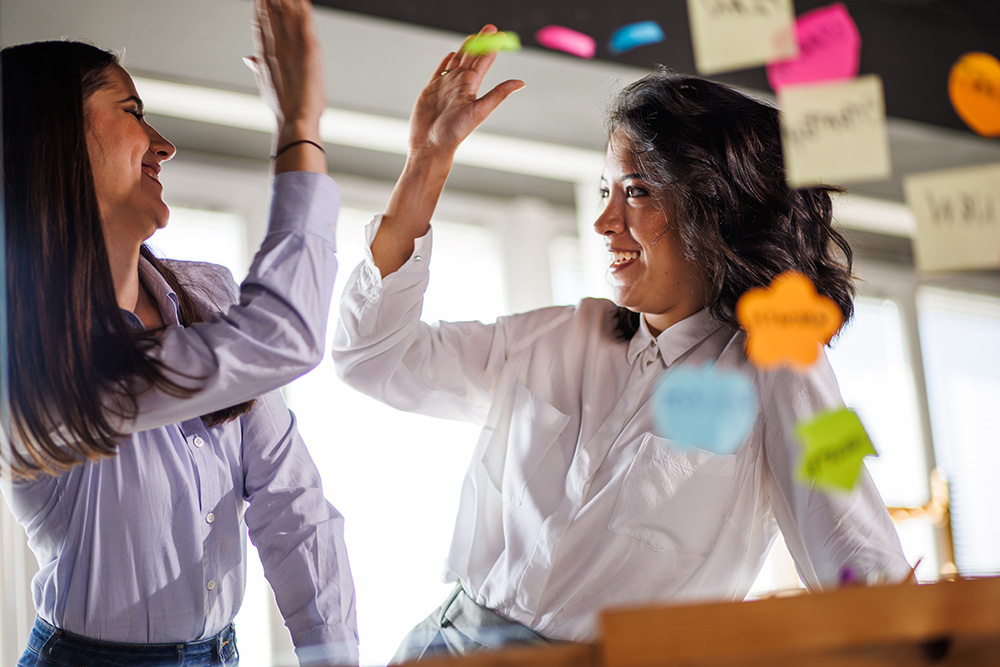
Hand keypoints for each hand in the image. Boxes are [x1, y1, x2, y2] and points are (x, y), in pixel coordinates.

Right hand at [246, 0, 324, 143]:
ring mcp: (291, 47)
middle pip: (270, 14)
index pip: (260, 25)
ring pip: (285, 13)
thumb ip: (258, 67)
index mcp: (266, 56)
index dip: (258, 8)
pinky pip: (306, 21)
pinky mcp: (310, 49)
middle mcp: (277, 48)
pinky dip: (303, 6)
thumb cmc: (284, 109)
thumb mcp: (266, 85)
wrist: (295, 121)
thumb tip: (247, 57)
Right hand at [407, 25, 524, 158]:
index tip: (500, 35)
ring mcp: (445, 86)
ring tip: (473, 38)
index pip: (483, 61)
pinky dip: (446, 61)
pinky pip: (440, 71)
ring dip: (465, 49)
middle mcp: (459, 84)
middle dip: (480, 42)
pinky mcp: (431, 89)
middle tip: (490, 28)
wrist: (430, 144)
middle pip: (471, 57)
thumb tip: (521, 83)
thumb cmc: (454, 132)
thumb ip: (498, 94)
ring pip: (456, 61)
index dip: (492, 47)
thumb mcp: (480, 111)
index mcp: (471, 87)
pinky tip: (451, 55)